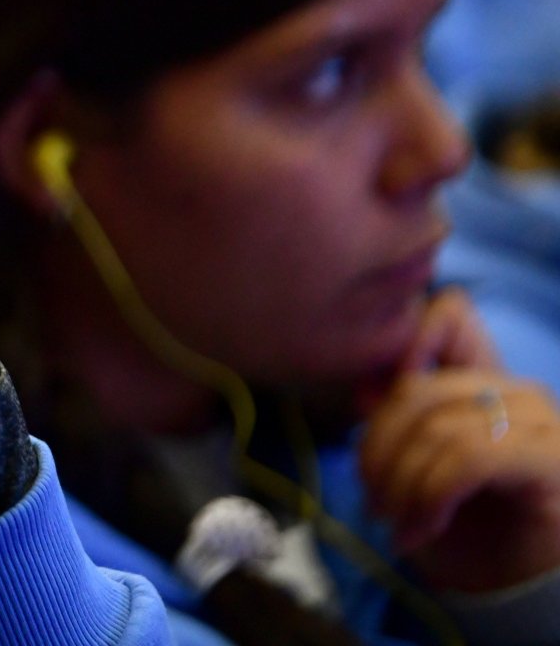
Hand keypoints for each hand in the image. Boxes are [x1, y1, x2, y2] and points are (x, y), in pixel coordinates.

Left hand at [359, 291, 559, 591]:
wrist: (518, 590)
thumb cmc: (469, 530)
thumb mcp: (416, 468)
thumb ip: (398, 420)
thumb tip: (364, 386)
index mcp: (486, 382)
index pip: (450, 314)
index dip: (404, 339)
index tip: (366, 402)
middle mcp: (519, 392)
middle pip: (419, 389)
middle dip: (378, 450)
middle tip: (372, 501)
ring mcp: (542, 423)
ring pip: (438, 428)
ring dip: (402, 485)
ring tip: (395, 523)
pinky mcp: (552, 459)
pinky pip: (470, 458)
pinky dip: (432, 495)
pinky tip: (422, 528)